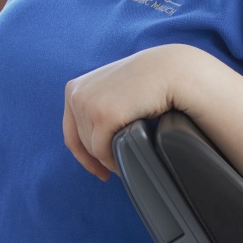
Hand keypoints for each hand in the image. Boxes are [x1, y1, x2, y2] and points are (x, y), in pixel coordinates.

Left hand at [62, 44, 208, 179]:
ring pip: (93, 149)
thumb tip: (90, 143)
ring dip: (110, 159)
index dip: (83, 157)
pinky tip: (128, 161)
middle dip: (99, 160)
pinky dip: (115, 161)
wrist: (171, 70)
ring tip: (127, 160)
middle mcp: (76, 94)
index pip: (70, 132)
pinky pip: (103, 150)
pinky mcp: (105, 114)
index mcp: (75, 89)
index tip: (98, 172)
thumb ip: (97, 108)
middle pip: (82, 142)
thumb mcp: (113, 92)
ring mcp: (88, 104)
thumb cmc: (147, 83)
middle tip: (117, 169)